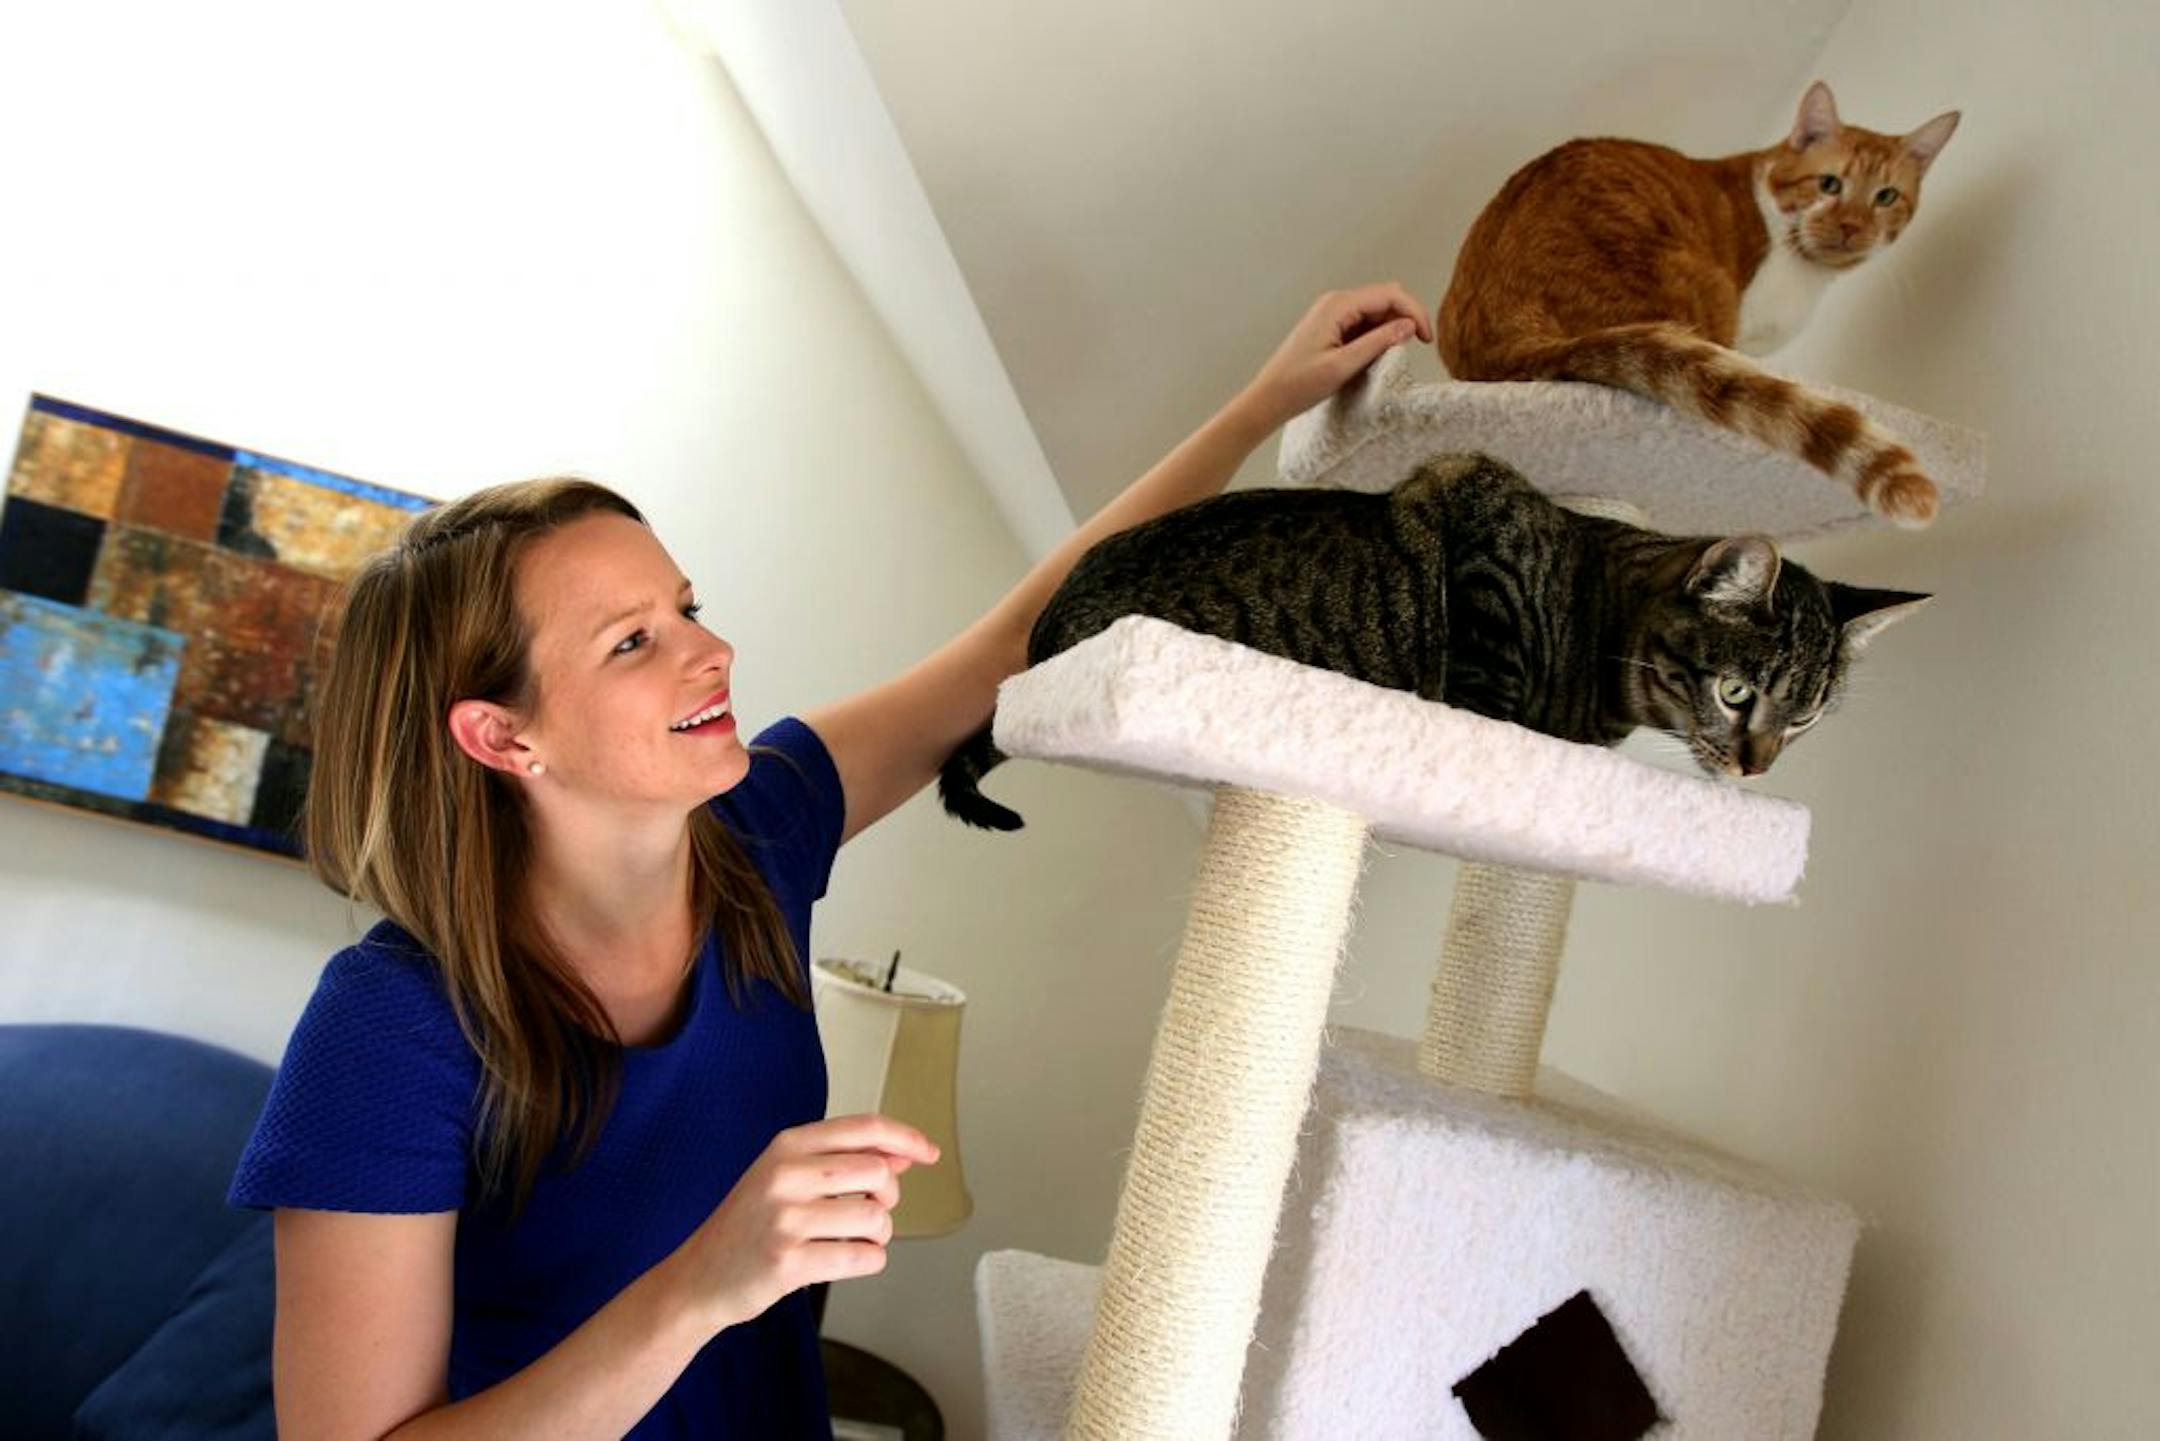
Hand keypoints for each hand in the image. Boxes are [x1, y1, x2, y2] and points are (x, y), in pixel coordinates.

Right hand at [669, 1114, 937, 1332]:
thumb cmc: (750, 1225)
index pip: (864, 1128)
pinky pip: (863, 1257)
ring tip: (852, 1240)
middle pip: (877, 1172)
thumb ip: (842, 1161)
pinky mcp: (789, 1262)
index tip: (929, 1153)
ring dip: (878, 1235)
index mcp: (787, 1146)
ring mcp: (786, 1219)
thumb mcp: (787, 1177)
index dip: (906, 1138)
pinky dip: (868, 1261)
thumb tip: (902, 1155)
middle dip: (887, 1196)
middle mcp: (785, 1175)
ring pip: (875, 1217)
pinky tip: (845, 1259)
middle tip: (868, 1212)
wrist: (698, 1277)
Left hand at [1233, 282, 1432, 432]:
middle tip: (1415, 348)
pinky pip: (1364, 324)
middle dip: (1406, 318)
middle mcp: (1336, 303)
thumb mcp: (1343, 366)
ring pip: (1377, 311)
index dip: (1414, 313)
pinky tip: (1376, 357)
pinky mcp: (1332, 328)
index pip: (1390, 294)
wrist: (1269, 398)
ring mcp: (1333, 314)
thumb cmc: (1298, 385)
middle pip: (1386, 298)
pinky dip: (1377, 336)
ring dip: (1391, 329)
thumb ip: (1378, 343)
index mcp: (1338, 305)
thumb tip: (1408, 326)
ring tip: (1391, 357)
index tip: (1426, 341)